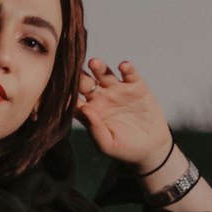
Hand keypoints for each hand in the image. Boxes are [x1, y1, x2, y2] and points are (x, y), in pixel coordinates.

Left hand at [75, 57, 172, 173]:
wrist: (151, 148)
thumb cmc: (125, 149)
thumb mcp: (108, 144)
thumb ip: (95, 129)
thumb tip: (84, 109)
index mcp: (90, 111)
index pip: (74, 99)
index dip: (67, 94)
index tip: (61, 90)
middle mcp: (101, 97)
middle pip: (86, 82)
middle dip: (80, 76)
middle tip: (76, 72)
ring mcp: (117, 89)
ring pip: (104, 73)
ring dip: (98, 66)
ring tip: (94, 63)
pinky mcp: (136, 85)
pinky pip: (129, 73)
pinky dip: (127, 67)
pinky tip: (123, 67)